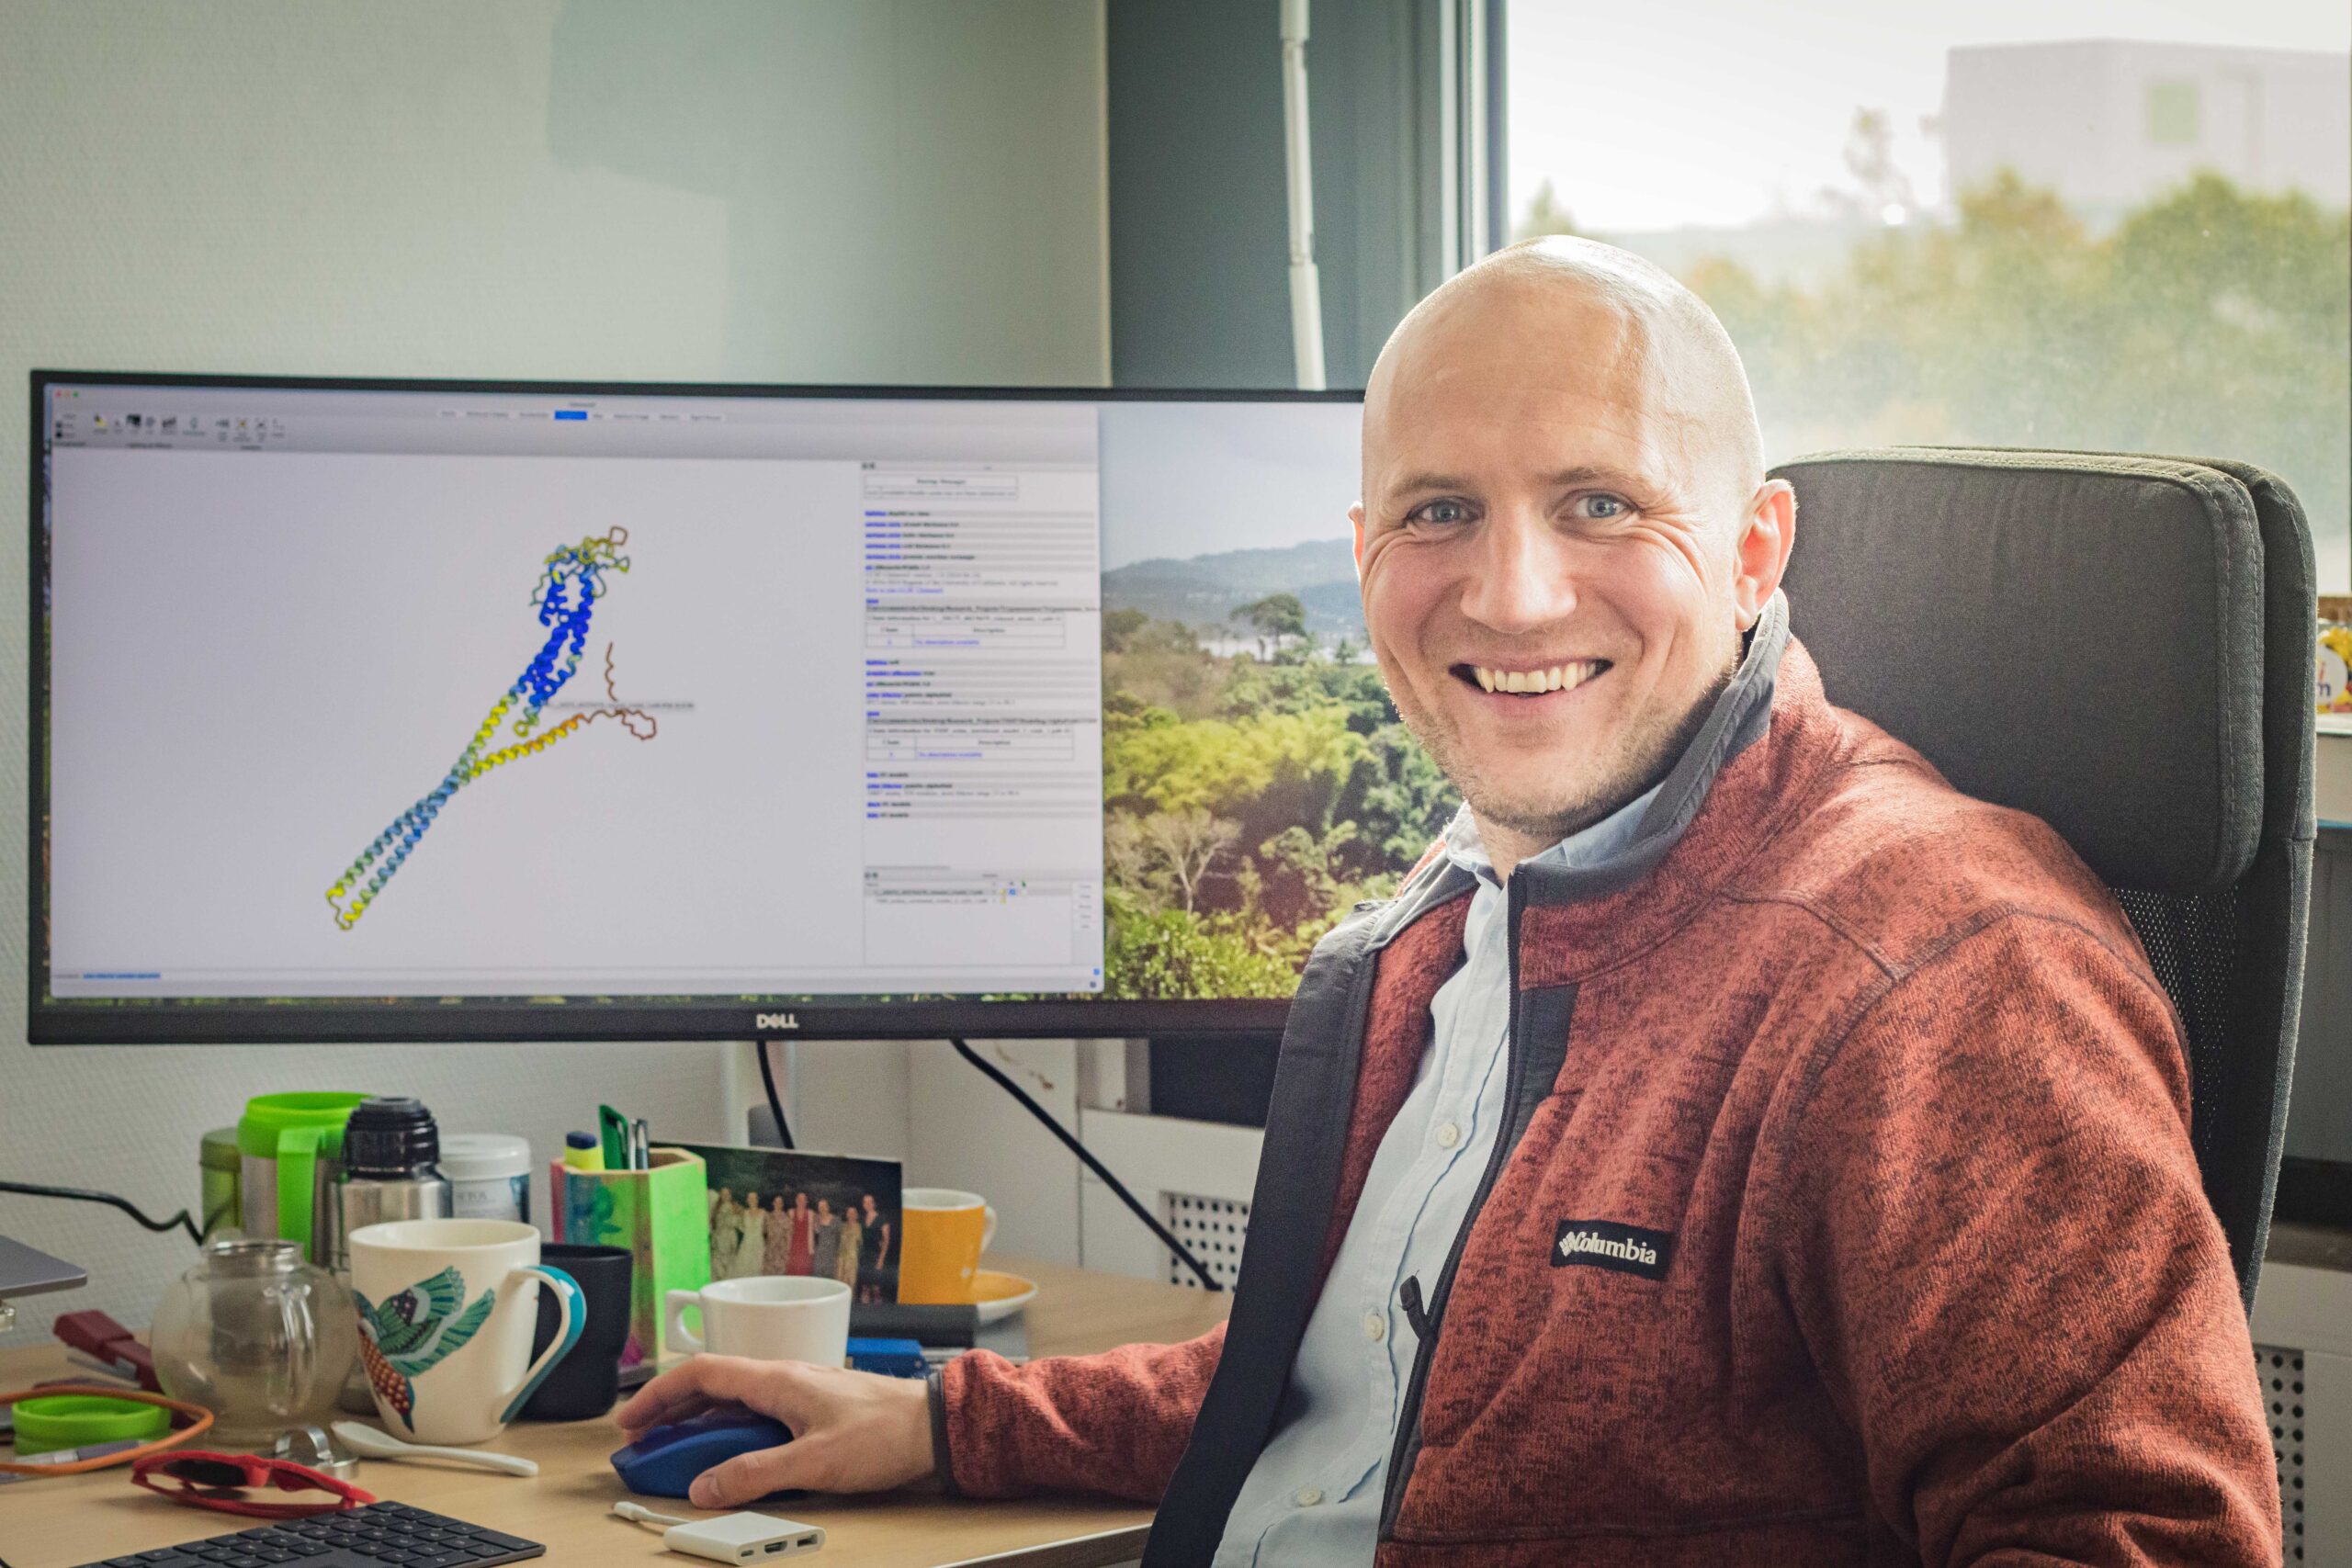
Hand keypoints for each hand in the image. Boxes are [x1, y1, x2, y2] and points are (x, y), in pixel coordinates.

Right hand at [616, 1354, 935, 1507]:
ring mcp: (800, 1394)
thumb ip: (756, 1475)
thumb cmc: (886, 1432)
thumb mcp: (815, 1463)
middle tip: (643, 1442)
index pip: (702, 1373)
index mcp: (778, 1379)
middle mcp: (785, 1379)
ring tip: (675, 1452)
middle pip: (713, 1387)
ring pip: (735, 1403)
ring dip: (700, 1424)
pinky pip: (759, 1417)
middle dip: (671, 1412)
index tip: (630, 1420)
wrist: (936, 1426)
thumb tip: (703, 1487)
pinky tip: (728, 1455)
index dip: (659, 1394)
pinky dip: (731, 1433)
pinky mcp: (814, 1412)